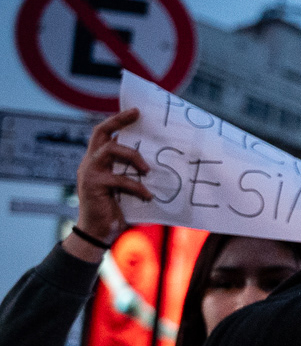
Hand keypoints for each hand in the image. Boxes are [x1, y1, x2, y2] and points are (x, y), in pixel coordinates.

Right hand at [64, 107, 152, 261]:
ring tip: (148, 169)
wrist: (99, 234)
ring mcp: (90, 173)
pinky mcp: (93, 186)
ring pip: (110, 151)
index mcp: (98, 161)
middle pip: (100, 133)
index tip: (136, 111)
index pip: (104, 133)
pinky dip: (137, 187)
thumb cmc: (118, 211)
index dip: (118, 120)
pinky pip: (119, 180)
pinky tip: (149, 196)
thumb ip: (137, 175)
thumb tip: (166, 166)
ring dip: (133, 157)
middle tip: (136, 115)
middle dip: (118, 121)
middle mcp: (90, 162)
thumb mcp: (128, 189)